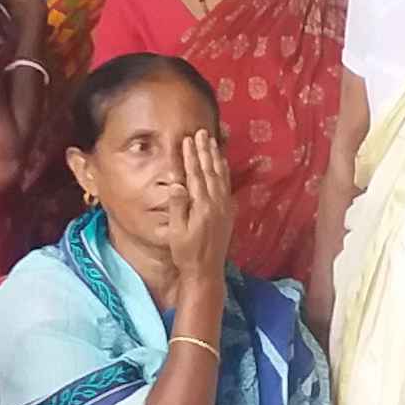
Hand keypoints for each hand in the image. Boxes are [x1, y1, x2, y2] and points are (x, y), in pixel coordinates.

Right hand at [172, 127, 236, 279]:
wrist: (206, 271)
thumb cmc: (186, 252)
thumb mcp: (176, 231)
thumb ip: (177, 206)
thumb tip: (176, 183)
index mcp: (201, 207)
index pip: (195, 174)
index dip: (191, 156)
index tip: (188, 140)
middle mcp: (216, 204)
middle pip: (210, 170)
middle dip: (205, 150)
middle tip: (201, 132)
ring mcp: (224, 207)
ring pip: (221, 176)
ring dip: (216, 157)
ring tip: (212, 141)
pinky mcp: (228, 212)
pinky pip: (227, 185)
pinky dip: (224, 171)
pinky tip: (222, 164)